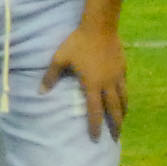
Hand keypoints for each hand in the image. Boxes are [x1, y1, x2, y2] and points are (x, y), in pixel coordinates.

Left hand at [43, 21, 125, 137]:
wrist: (100, 27)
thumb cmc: (77, 43)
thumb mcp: (59, 59)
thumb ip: (51, 76)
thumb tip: (41, 92)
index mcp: (92, 85)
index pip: (94, 111)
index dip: (95, 125)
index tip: (96, 138)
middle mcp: (108, 84)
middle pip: (114, 109)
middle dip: (116, 125)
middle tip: (116, 137)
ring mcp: (118, 76)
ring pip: (123, 99)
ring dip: (123, 112)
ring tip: (123, 121)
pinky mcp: (123, 68)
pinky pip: (125, 86)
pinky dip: (125, 96)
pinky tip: (124, 99)